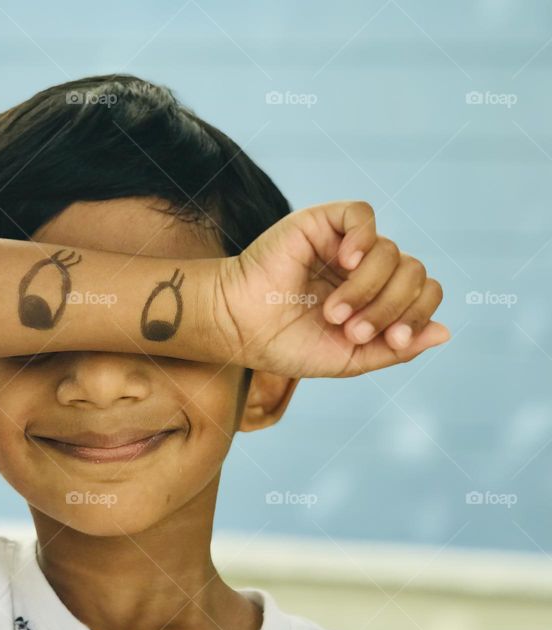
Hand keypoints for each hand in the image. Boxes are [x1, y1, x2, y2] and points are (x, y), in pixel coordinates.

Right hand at [212, 201, 449, 377]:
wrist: (238, 327)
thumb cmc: (285, 344)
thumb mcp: (349, 359)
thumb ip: (396, 349)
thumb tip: (446, 332)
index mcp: (375, 298)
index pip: (423, 293)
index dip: (417, 315)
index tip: (391, 340)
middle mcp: (364, 268)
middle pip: (414, 272)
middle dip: (390, 307)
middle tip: (352, 330)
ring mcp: (344, 243)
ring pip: (390, 251)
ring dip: (366, 289)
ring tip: (332, 312)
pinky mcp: (322, 222)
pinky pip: (363, 215)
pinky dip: (364, 238)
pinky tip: (344, 262)